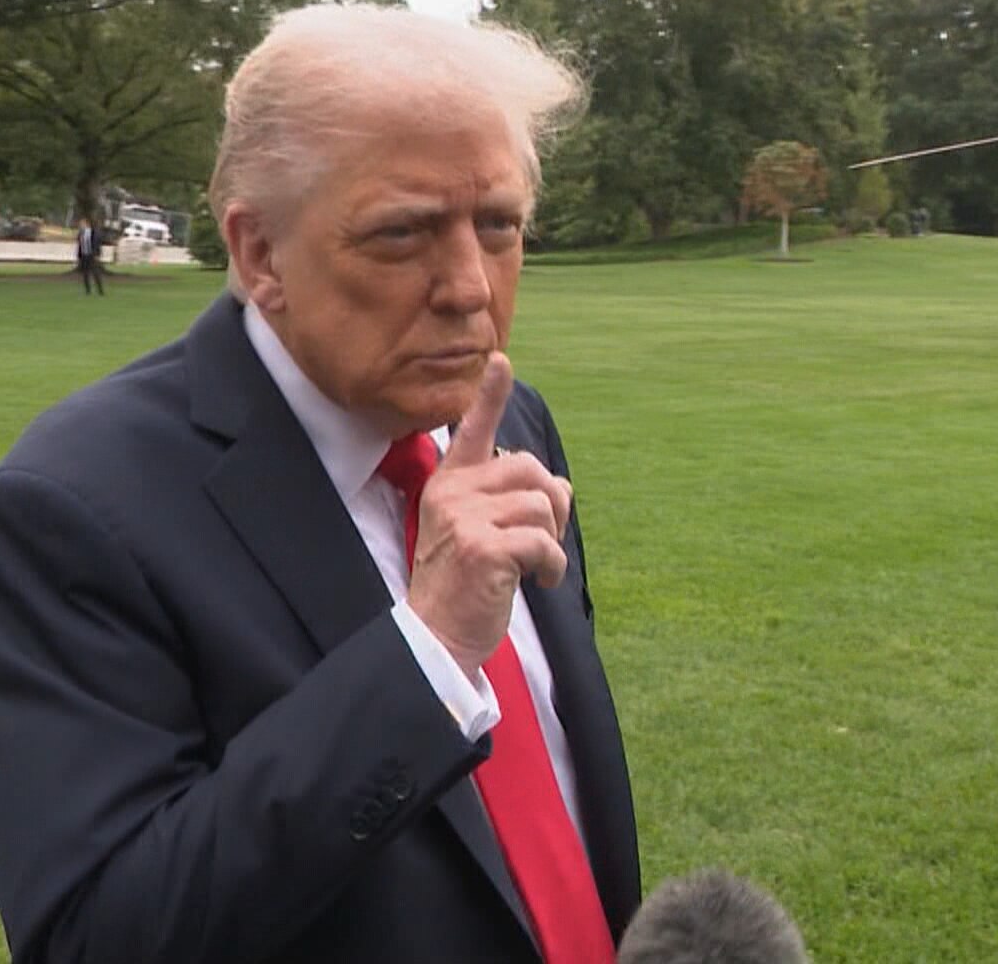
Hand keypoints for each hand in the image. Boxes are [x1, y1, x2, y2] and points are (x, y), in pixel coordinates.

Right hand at [406, 352, 572, 675]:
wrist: (436, 637)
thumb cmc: (463, 585)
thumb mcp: (480, 532)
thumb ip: (511, 501)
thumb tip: (561, 485)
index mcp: (449, 484)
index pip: (472, 430)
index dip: (490, 395)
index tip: (502, 360)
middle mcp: (452, 493)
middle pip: (530, 469)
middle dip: (550, 505)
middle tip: (543, 542)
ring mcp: (464, 518)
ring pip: (541, 504)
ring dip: (553, 540)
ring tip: (537, 568)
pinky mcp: (483, 548)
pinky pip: (543, 541)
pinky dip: (552, 565)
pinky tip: (540, 582)